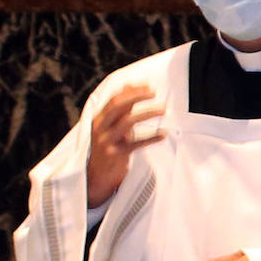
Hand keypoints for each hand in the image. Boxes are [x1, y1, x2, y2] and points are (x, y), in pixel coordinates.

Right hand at [87, 84, 164, 207]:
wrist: (97, 174)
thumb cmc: (108, 146)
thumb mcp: (112, 125)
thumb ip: (122, 108)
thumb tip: (130, 85)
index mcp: (99, 119)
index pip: (115, 100)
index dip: (132, 91)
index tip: (148, 86)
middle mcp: (100, 128)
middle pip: (118, 106)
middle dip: (136, 96)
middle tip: (154, 93)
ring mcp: (107, 141)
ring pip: (127, 121)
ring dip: (147, 113)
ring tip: (162, 109)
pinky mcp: (116, 154)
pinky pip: (136, 143)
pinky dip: (151, 138)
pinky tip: (163, 134)